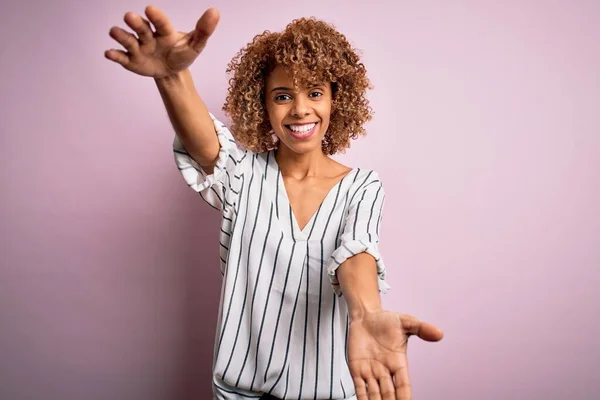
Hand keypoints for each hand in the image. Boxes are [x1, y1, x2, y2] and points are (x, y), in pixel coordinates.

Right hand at [104, 6, 219, 77]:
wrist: (172, 71)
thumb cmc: (182, 53)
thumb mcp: (196, 44)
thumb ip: (204, 30)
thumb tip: (215, 11)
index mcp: (164, 31)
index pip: (160, 22)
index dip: (156, 16)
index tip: (150, 9)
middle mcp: (148, 36)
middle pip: (140, 27)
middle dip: (135, 23)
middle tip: (130, 17)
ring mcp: (138, 47)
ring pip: (127, 39)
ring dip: (121, 35)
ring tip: (115, 32)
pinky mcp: (130, 60)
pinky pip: (121, 57)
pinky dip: (115, 55)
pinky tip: (109, 53)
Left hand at [347, 310, 442, 399]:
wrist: (365, 315)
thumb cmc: (385, 320)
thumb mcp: (405, 322)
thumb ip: (421, 329)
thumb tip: (439, 333)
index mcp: (398, 362)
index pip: (403, 385)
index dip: (404, 396)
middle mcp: (385, 370)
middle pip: (389, 393)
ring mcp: (370, 371)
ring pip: (375, 394)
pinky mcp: (356, 369)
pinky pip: (360, 387)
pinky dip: (362, 398)